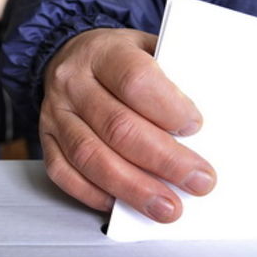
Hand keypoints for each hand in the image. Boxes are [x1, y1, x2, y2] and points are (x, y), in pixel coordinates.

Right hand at [40, 28, 215, 222]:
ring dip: (133, 187)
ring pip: (91, 156)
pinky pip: (64, 173)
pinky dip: (93, 193)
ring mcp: (56, 113)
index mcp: (104, 52)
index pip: (135, 80)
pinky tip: (121, 203)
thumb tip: (210, 124)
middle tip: (197, 181)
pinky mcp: (46, 139)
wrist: (73, 56)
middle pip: (117, 126)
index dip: (168, 108)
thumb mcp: (149, 49)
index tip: (195, 128)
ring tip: (166, 207)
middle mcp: (74, 82)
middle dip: (163, 160)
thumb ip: (175, 77)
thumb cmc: (118, 58)